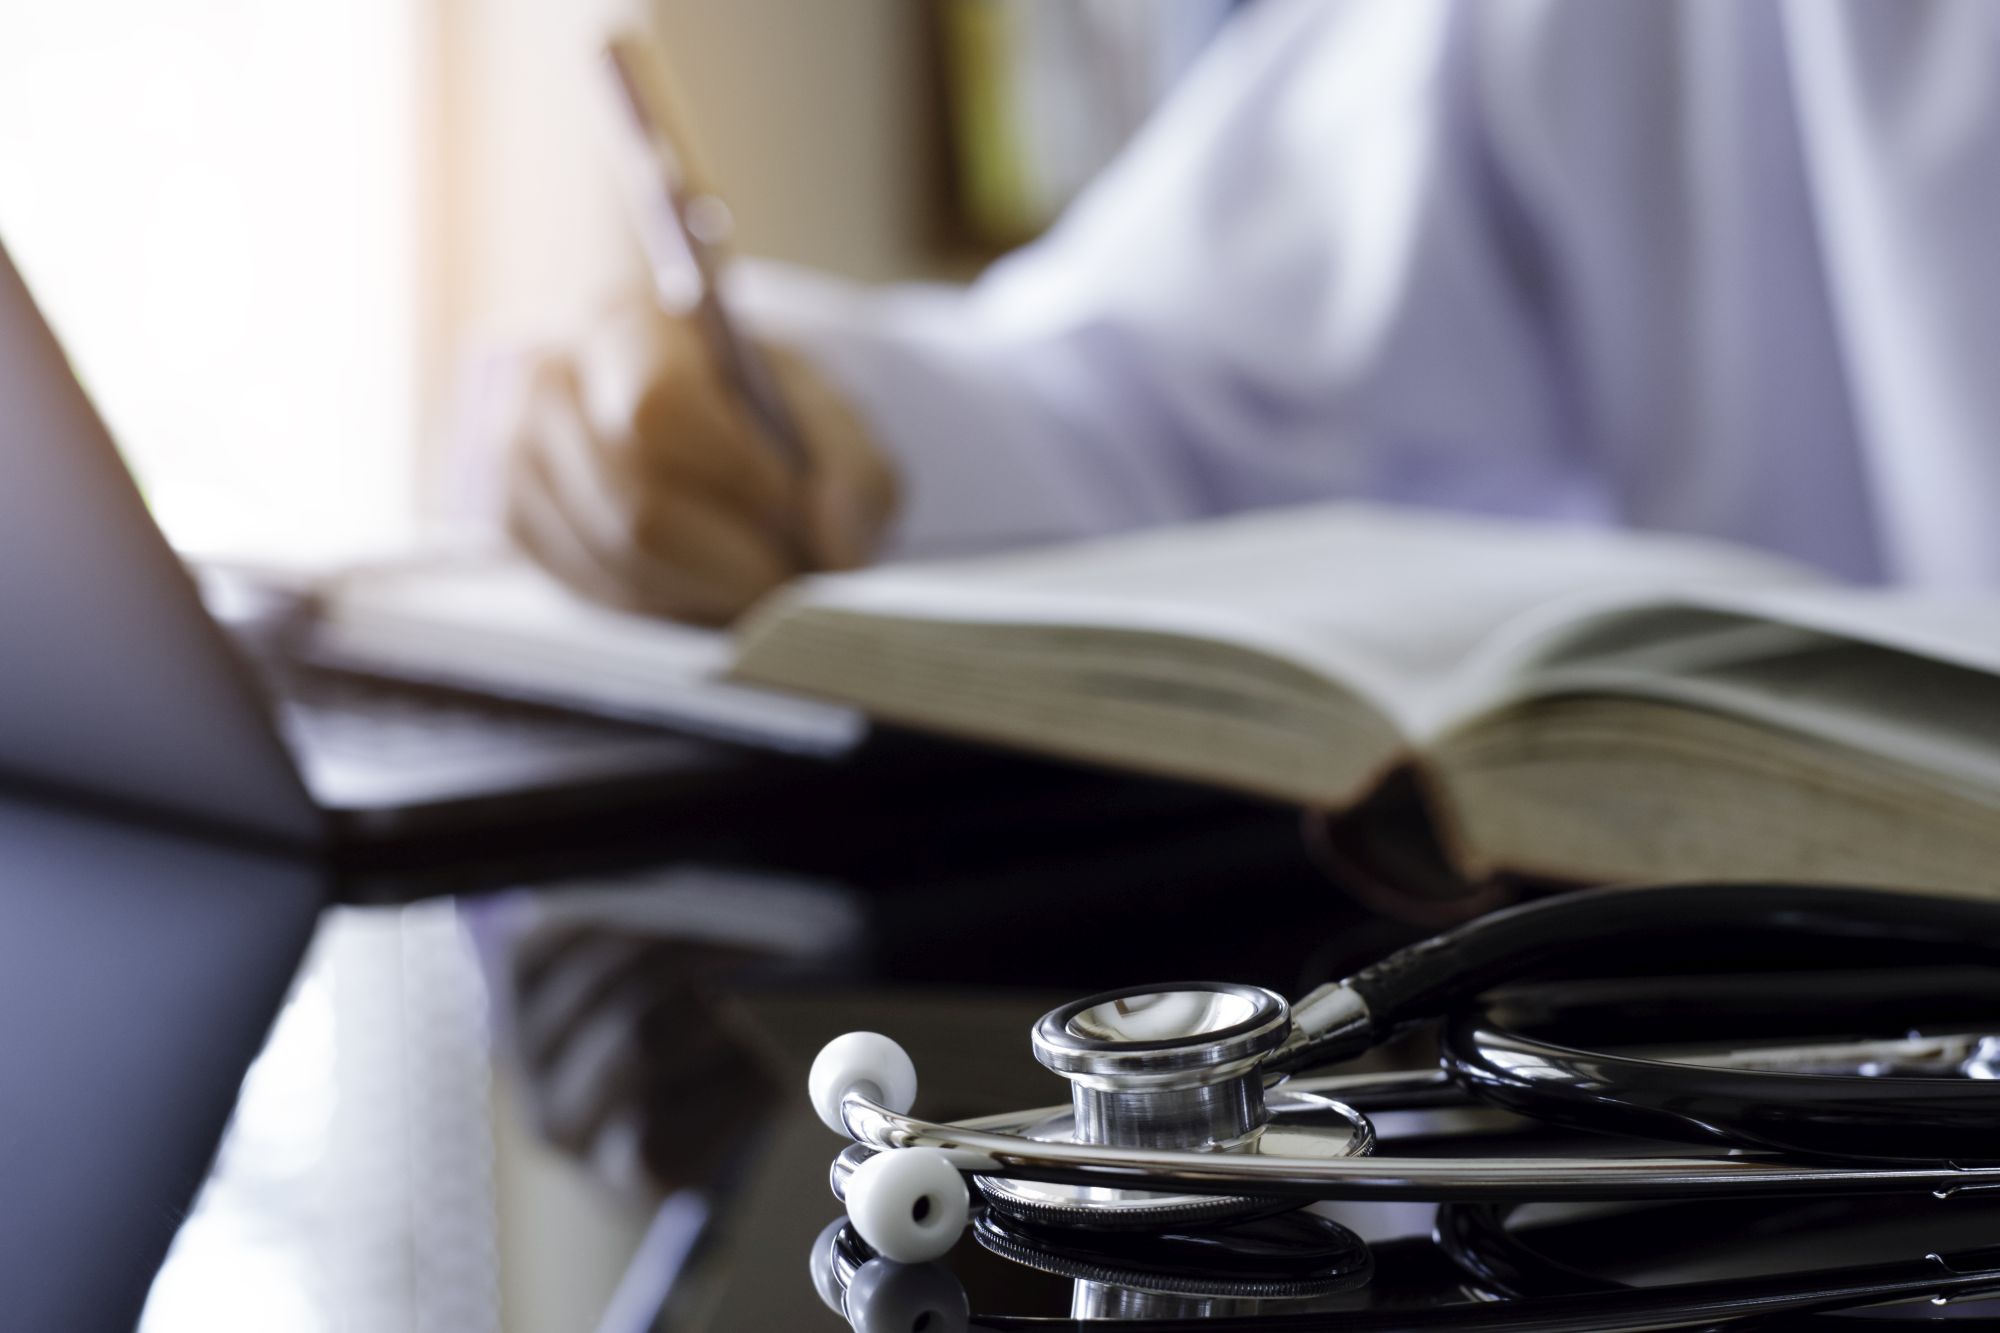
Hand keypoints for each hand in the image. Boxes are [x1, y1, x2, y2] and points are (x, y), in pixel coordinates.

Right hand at [503, 301, 898, 624]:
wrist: (700, 419)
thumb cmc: (768, 418)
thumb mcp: (836, 426)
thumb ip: (855, 475)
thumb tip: (830, 533)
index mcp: (629, 321)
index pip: (658, 408)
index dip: (736, 476)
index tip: (798, 509)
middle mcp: (550, 381)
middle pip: (631, 503)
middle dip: (730, 558)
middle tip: (791, 577)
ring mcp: (517, 457)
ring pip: (612, 559)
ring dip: (706, 589)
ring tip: (758, 578)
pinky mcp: (515, 523)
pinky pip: (593, 591)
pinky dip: (667, 601)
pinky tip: (706, 583)